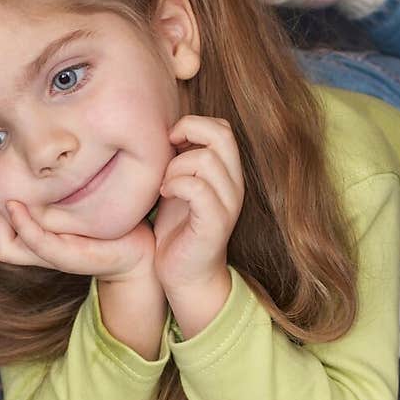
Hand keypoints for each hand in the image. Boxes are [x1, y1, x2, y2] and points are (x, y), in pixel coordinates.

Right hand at [0, 199, 154, 282]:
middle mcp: (35, 251)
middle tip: (3, 192)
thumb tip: (24, 158)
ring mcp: (49, 255)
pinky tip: (17, 205)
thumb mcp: (69, 199)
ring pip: (0, 248)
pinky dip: (22, 224)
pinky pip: (35, 242)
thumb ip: (45, 188)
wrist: (137, 247)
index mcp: (32, 239)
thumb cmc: (104, 219)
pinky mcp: (67, 256)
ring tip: (9, 199)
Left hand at [153, 115, 244, 295]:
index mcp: (228, 173)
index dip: (194, 125)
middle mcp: (234, 185)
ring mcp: (228, 204)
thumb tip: (167, 131)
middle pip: (222, 135)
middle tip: (168, 151)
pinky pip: (197, 188)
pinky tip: (165, 195)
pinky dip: (175, 185)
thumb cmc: (178, 229)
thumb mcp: (181, 186)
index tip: (171, 141)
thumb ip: (182, 160)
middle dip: (188, 132)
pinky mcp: (215, 224)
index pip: (223, 128)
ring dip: (175, 167)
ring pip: (205, 160)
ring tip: (164, 184)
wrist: (186, 275)